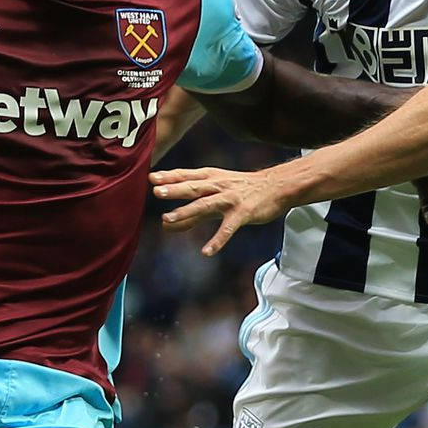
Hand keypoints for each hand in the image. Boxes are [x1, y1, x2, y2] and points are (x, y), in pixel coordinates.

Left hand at [150, 166, 287, 256]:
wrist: (276, 186)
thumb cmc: (243, 189)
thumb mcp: (216, 194)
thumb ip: (192, 210)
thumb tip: (165, 222)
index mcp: (211, 178)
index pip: (187, 176)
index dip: (169, 176)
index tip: (150, 177)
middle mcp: (218, 186)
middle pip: (193, 188)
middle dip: (175, 189)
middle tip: (156, 191)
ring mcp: (230, 200)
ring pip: (205, 205)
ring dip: (186, 212)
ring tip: (167, 221)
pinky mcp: (242, 213)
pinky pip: (228, 228)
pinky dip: (217, 240)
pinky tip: (207, 251)